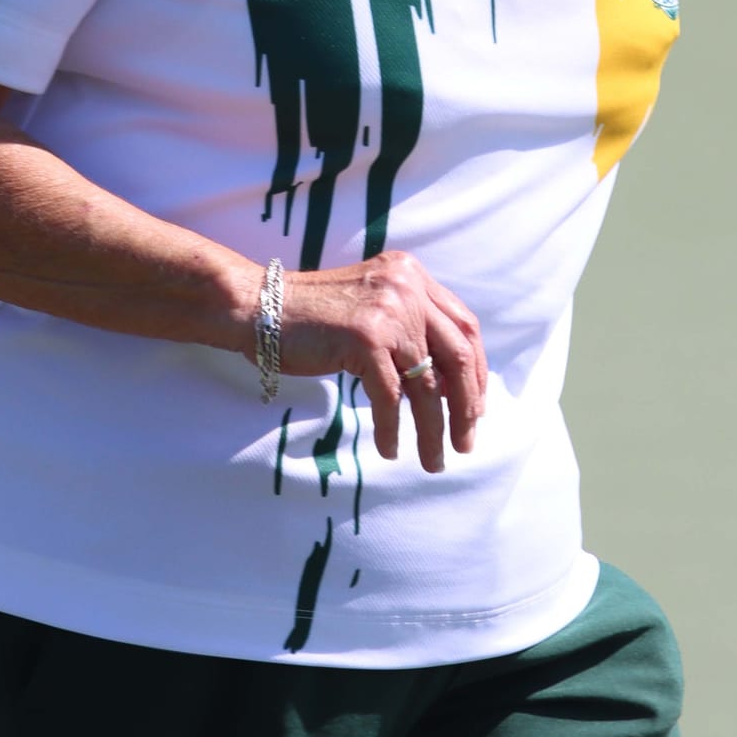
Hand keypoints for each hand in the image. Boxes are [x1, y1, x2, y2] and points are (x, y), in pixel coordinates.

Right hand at [278, 250, 487, 471]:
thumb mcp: (373, 310)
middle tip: (466, 443)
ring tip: (434, 460)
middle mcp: (407, 288)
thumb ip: (411, 331)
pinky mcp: (365, 339)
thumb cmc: (312, 317)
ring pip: (427, 385)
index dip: (478, 373)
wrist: (258, 307)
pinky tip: (390, 449)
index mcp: (414, 276)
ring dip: (434, 430)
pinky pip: (391, 399)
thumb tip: (452, 388)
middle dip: (466, 408)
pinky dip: (391, 429)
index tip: (476, 409)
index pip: (465, 327)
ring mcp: (388, 312)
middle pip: (458, 357)